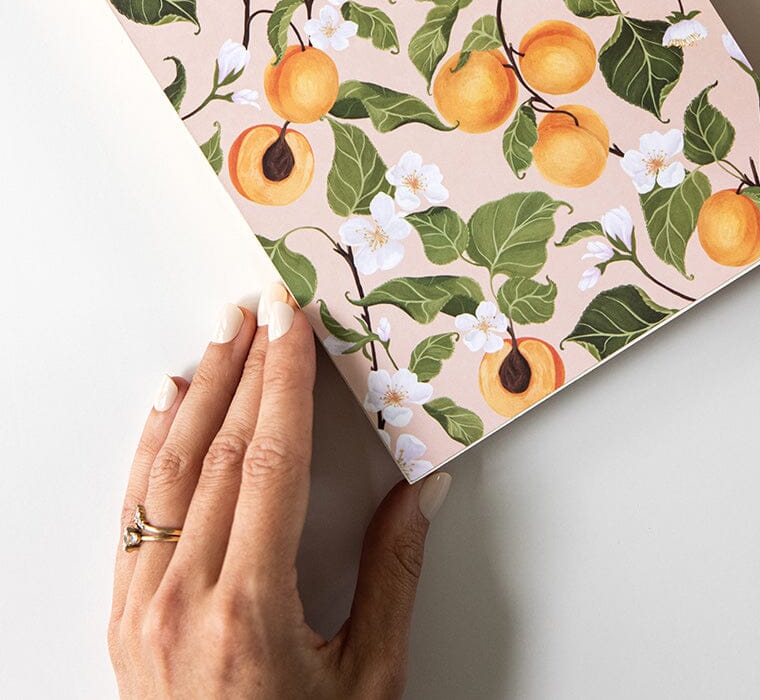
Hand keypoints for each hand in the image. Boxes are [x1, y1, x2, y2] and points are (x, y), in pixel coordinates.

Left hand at [109, 288, 451, 698]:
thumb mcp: (367, 680)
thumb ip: (394, 576)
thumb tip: (425, 487)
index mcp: (249, 610)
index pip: (268, 461)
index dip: (283, 382)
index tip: (292, 323)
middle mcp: (182, 601)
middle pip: (217, 452)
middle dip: (245, 369)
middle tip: (263, 307)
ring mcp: (142, 611)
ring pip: (167, 472)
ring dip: (197, 393)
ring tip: (219, 336)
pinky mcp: (124, 622)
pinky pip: (132, 515)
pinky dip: (148, 450)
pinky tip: (163, 408)